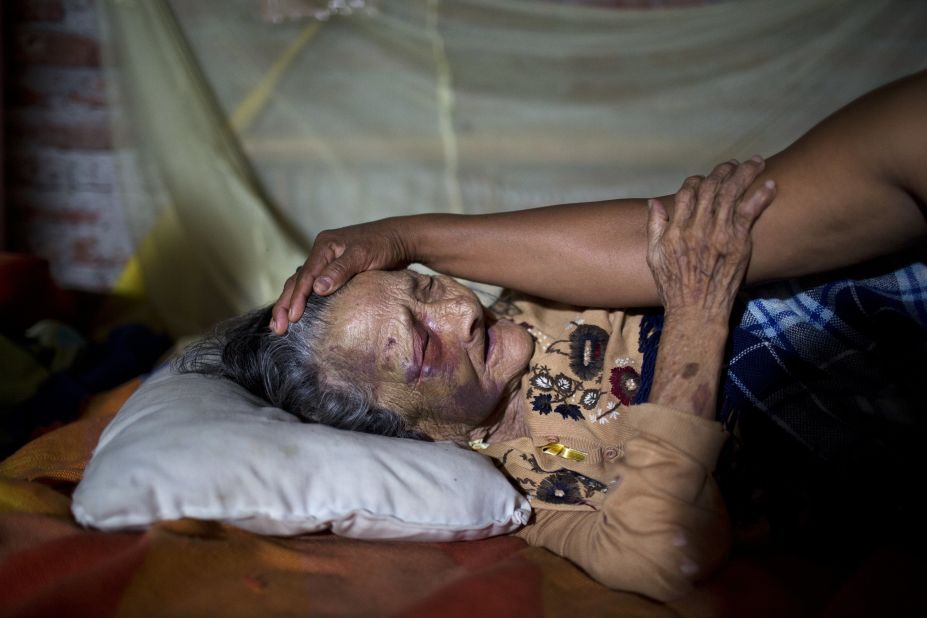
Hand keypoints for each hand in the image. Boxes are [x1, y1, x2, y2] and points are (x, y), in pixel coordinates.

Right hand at [270, 218, 411, 333]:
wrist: (400, 239)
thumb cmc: (383, 245)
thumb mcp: (363, 255)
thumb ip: (341, 270)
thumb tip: (317, 289)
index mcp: (324, 246)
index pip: (305, 276)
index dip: (297, 298)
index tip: (292, 318)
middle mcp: (321, 254)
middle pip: (297, 281)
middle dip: (285, 304)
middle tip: (277, 328)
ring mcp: (327, 263)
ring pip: (302, 285)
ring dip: (289, 304)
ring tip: (279, 326)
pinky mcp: (335, 272)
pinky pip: (313, 287)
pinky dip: (304, 301)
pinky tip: (298, 315)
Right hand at [646, 157, 775, 320]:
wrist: (696, 312)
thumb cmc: (673, 288)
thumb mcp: (654, 257)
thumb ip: (655, 227)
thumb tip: (654, 203)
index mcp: (676, 230)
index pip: (687, 192)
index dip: (696, 180)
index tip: (703, 179)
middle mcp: (697, 227)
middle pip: (711, 187)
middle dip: (723, 170)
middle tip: (733, 163)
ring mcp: (719, 234)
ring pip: (732, 193)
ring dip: (745, 173)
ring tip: (756, 162)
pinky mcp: (738, 243)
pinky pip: (750, 212)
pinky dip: (761, 196)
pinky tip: (770, 184)